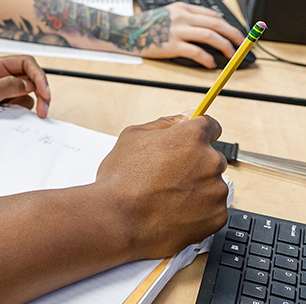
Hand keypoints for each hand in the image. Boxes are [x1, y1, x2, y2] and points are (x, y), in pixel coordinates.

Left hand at [0, 55, 50, 135]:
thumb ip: (6, 86)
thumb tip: (29, 84)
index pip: (25, 62)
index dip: (39, 75)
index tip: (45, 94)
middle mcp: (0, 73)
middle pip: (31, 76)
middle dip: (40, 92)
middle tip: (43, 112)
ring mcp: (3, 87)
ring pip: (29, 91)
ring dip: (27, 104)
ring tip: (11, 114)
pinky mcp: (4, 99)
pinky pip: (21, 102)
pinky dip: (20, 111)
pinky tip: (7, 116)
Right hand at [96, 113, 227, 259]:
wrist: (119, 219)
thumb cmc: (122, 178)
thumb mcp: (133, 136)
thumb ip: (165, 123)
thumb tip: (186, 117)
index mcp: (191, 137)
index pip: (211, 126)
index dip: (198, 132)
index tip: (192, 140)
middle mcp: (209, 161)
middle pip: (211, 156)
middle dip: (194, 162)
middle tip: (168, 173)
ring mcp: (216, 190)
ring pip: (212, 183)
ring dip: (197, 186)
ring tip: (167, 194)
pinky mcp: (217, 217)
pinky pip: (213, 207)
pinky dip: (199, 209)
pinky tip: (174, 209)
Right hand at [126, 2, 244, 67]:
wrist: (125, 31)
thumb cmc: (145, 26)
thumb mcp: (167, 14)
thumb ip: (186, 19)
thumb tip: (209, 29)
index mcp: (182, 8)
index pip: (212, 14)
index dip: (227, 24)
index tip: (235, 33)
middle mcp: (182, 17)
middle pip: (216, 23)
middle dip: (234, 34)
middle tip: (242, 44)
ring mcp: (177, 30)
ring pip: (211, 35)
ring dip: (225, 46)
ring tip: (231, 55)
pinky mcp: (172, 45)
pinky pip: (196, 51)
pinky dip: (207, 58)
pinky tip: (211, 64)